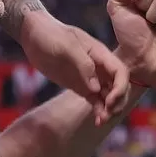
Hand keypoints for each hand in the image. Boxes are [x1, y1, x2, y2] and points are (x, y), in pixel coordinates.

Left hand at [13, 10, 131, 125]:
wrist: (34, 36)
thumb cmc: (51, 35)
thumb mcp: (67, 45)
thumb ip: (83, 64)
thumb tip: (96, 88)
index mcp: (101, 54)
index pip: (120, 72)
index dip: (120, 87)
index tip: (110, 100)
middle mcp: (100, 67)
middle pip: (119, 86)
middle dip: (117, 101)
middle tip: (105, 113)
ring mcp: (90, 78)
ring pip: (109, 96)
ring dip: (109, 109)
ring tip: (100, 121)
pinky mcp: (80, 86)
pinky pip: (95, 100)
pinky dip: (98, 110)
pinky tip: (97, 121)